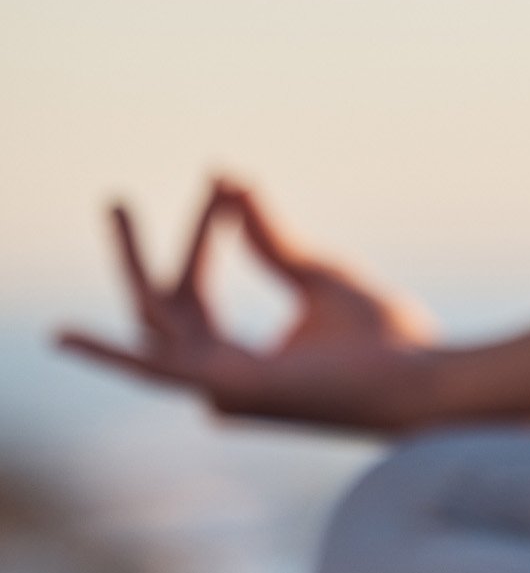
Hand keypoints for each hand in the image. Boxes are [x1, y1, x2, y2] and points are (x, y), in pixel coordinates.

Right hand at [57, 180, 438, 429]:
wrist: (420, 375)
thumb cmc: (384, 339)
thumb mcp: (316, 274)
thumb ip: (270, 238)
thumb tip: (235, 181)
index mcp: (241, 360)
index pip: (198, 292)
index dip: (202, 234)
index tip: (220, 183)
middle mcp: (221, 381)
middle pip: (163, 308)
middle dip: (136, 254)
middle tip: (114, 200)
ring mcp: (221, 390)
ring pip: (157, 320)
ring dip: (133, 262)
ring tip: (115, 206)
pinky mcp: (229, 391)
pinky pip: (156, 368)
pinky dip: (112, 350)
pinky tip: (66, 334)